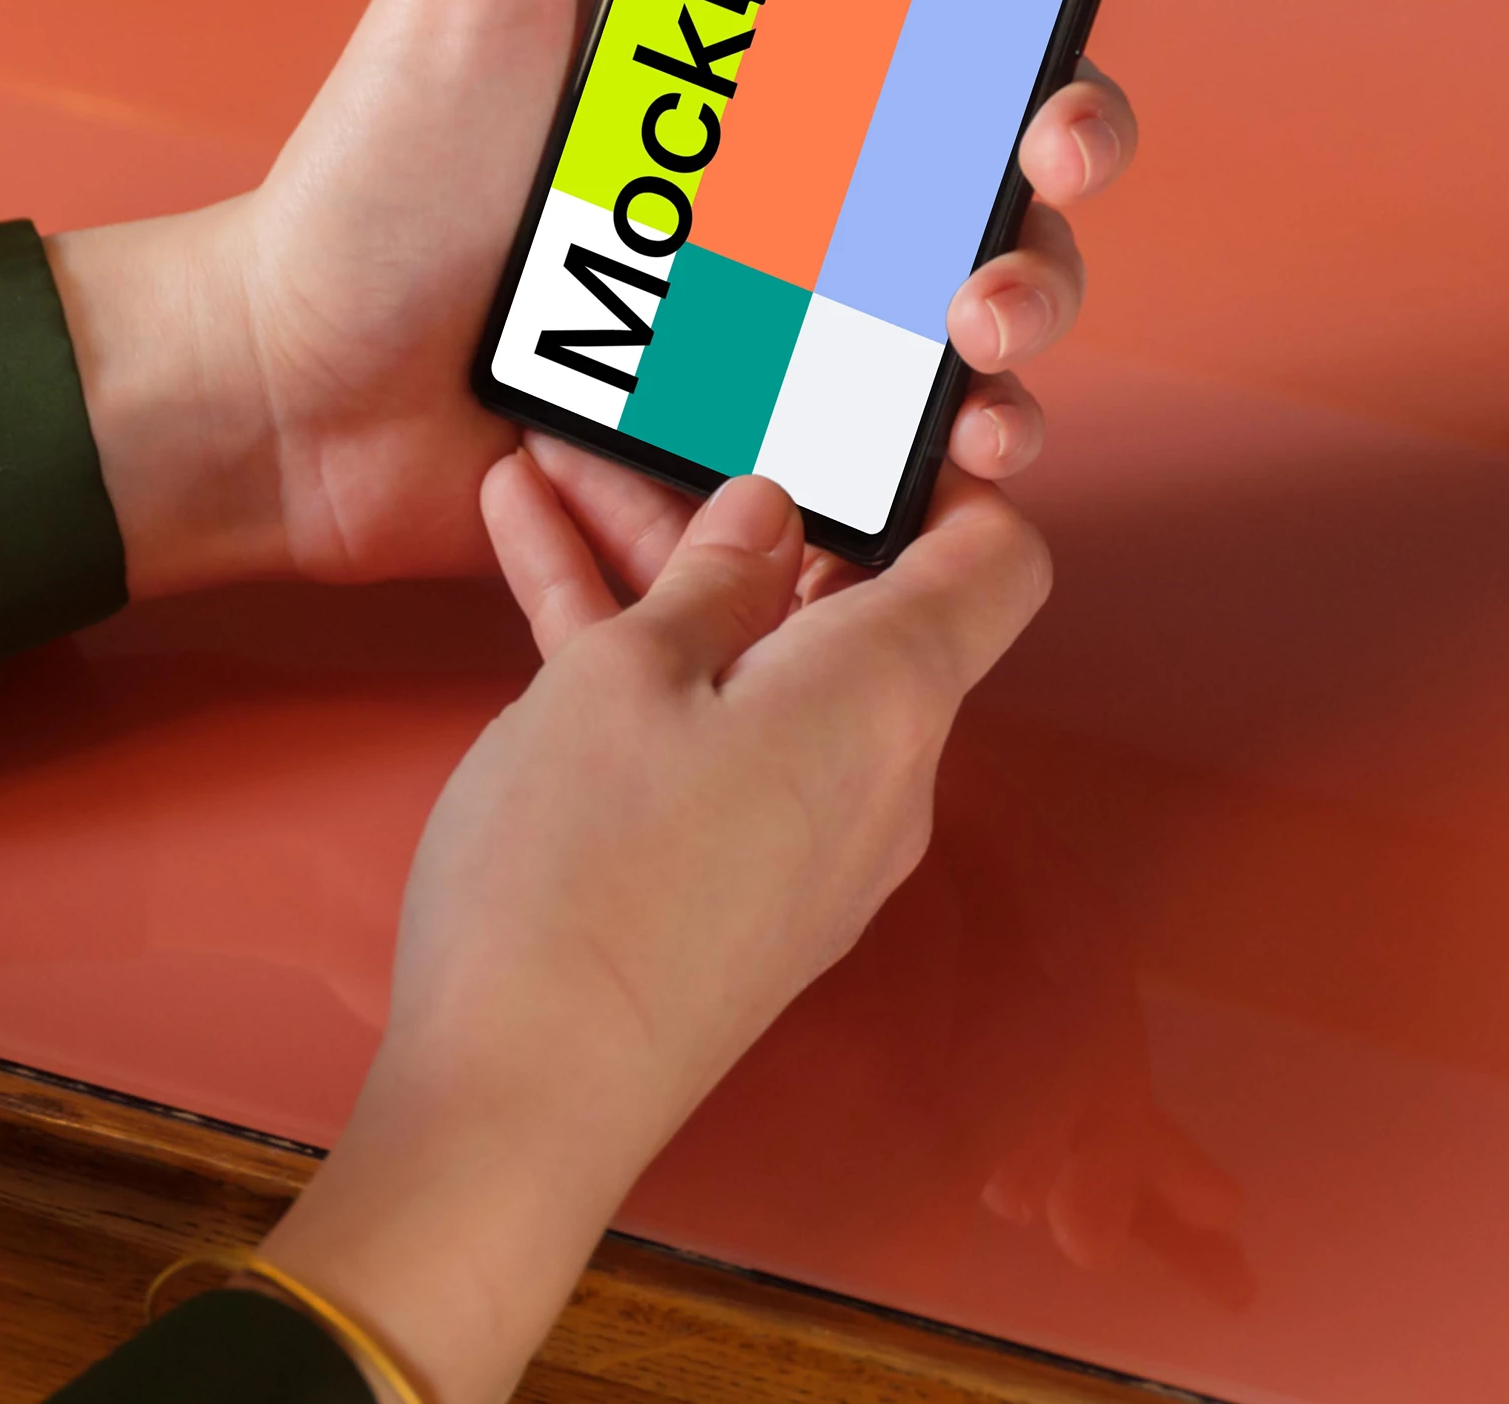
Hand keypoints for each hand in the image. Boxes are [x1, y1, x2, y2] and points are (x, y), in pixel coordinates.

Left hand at [51, 0, 1230, 597]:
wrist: (297, 391)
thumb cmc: (376, 172)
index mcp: (766, 37)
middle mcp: (815, 163)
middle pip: (1024, 120)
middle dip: (1083, 120)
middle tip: (1049, 134)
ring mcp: (815, 300)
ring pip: (1009, 278)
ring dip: (1042, 291)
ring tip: (981, 320)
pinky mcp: (792, 425)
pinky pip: (938, 437)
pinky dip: (984, 441)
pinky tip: (971, 439)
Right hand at [256, 461, 1055, 1401]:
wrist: (514, 1104)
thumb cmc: (577, 886)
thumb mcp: (623, 677)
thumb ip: (709, 575)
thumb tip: (769, 516)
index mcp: (888, 698)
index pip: (994, 559)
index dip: (945, 470)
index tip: (858, 404)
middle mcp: (879, 770)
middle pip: (851, 593)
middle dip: (751, 493)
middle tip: (664, 407)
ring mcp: (806, 832)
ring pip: (756, 652)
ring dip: (664, 560)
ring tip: (554, 462)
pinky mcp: (735, 879)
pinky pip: (710, 729)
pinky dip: (642, 651)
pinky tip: (537, 556)